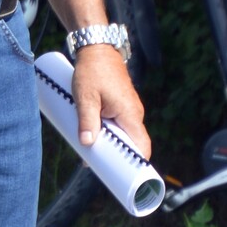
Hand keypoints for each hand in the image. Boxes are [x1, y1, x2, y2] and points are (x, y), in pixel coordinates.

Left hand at [72, 44, 151, 159]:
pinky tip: (94, 136)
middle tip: (100, 167)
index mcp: (130, 114)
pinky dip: (110, 133)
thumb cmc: (93, 70)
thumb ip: (86, 121)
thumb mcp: (85, 97)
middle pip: (132, 143)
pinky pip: (119, 124)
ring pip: (124, 134)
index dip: (136, 163)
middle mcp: (134, 113)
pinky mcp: (121, 104)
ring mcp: (129, 109)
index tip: (126, 177)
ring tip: (93, 154)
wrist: (97, 48)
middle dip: (119, 157)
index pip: (141, 146)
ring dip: (112, 144)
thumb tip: (87, 144)